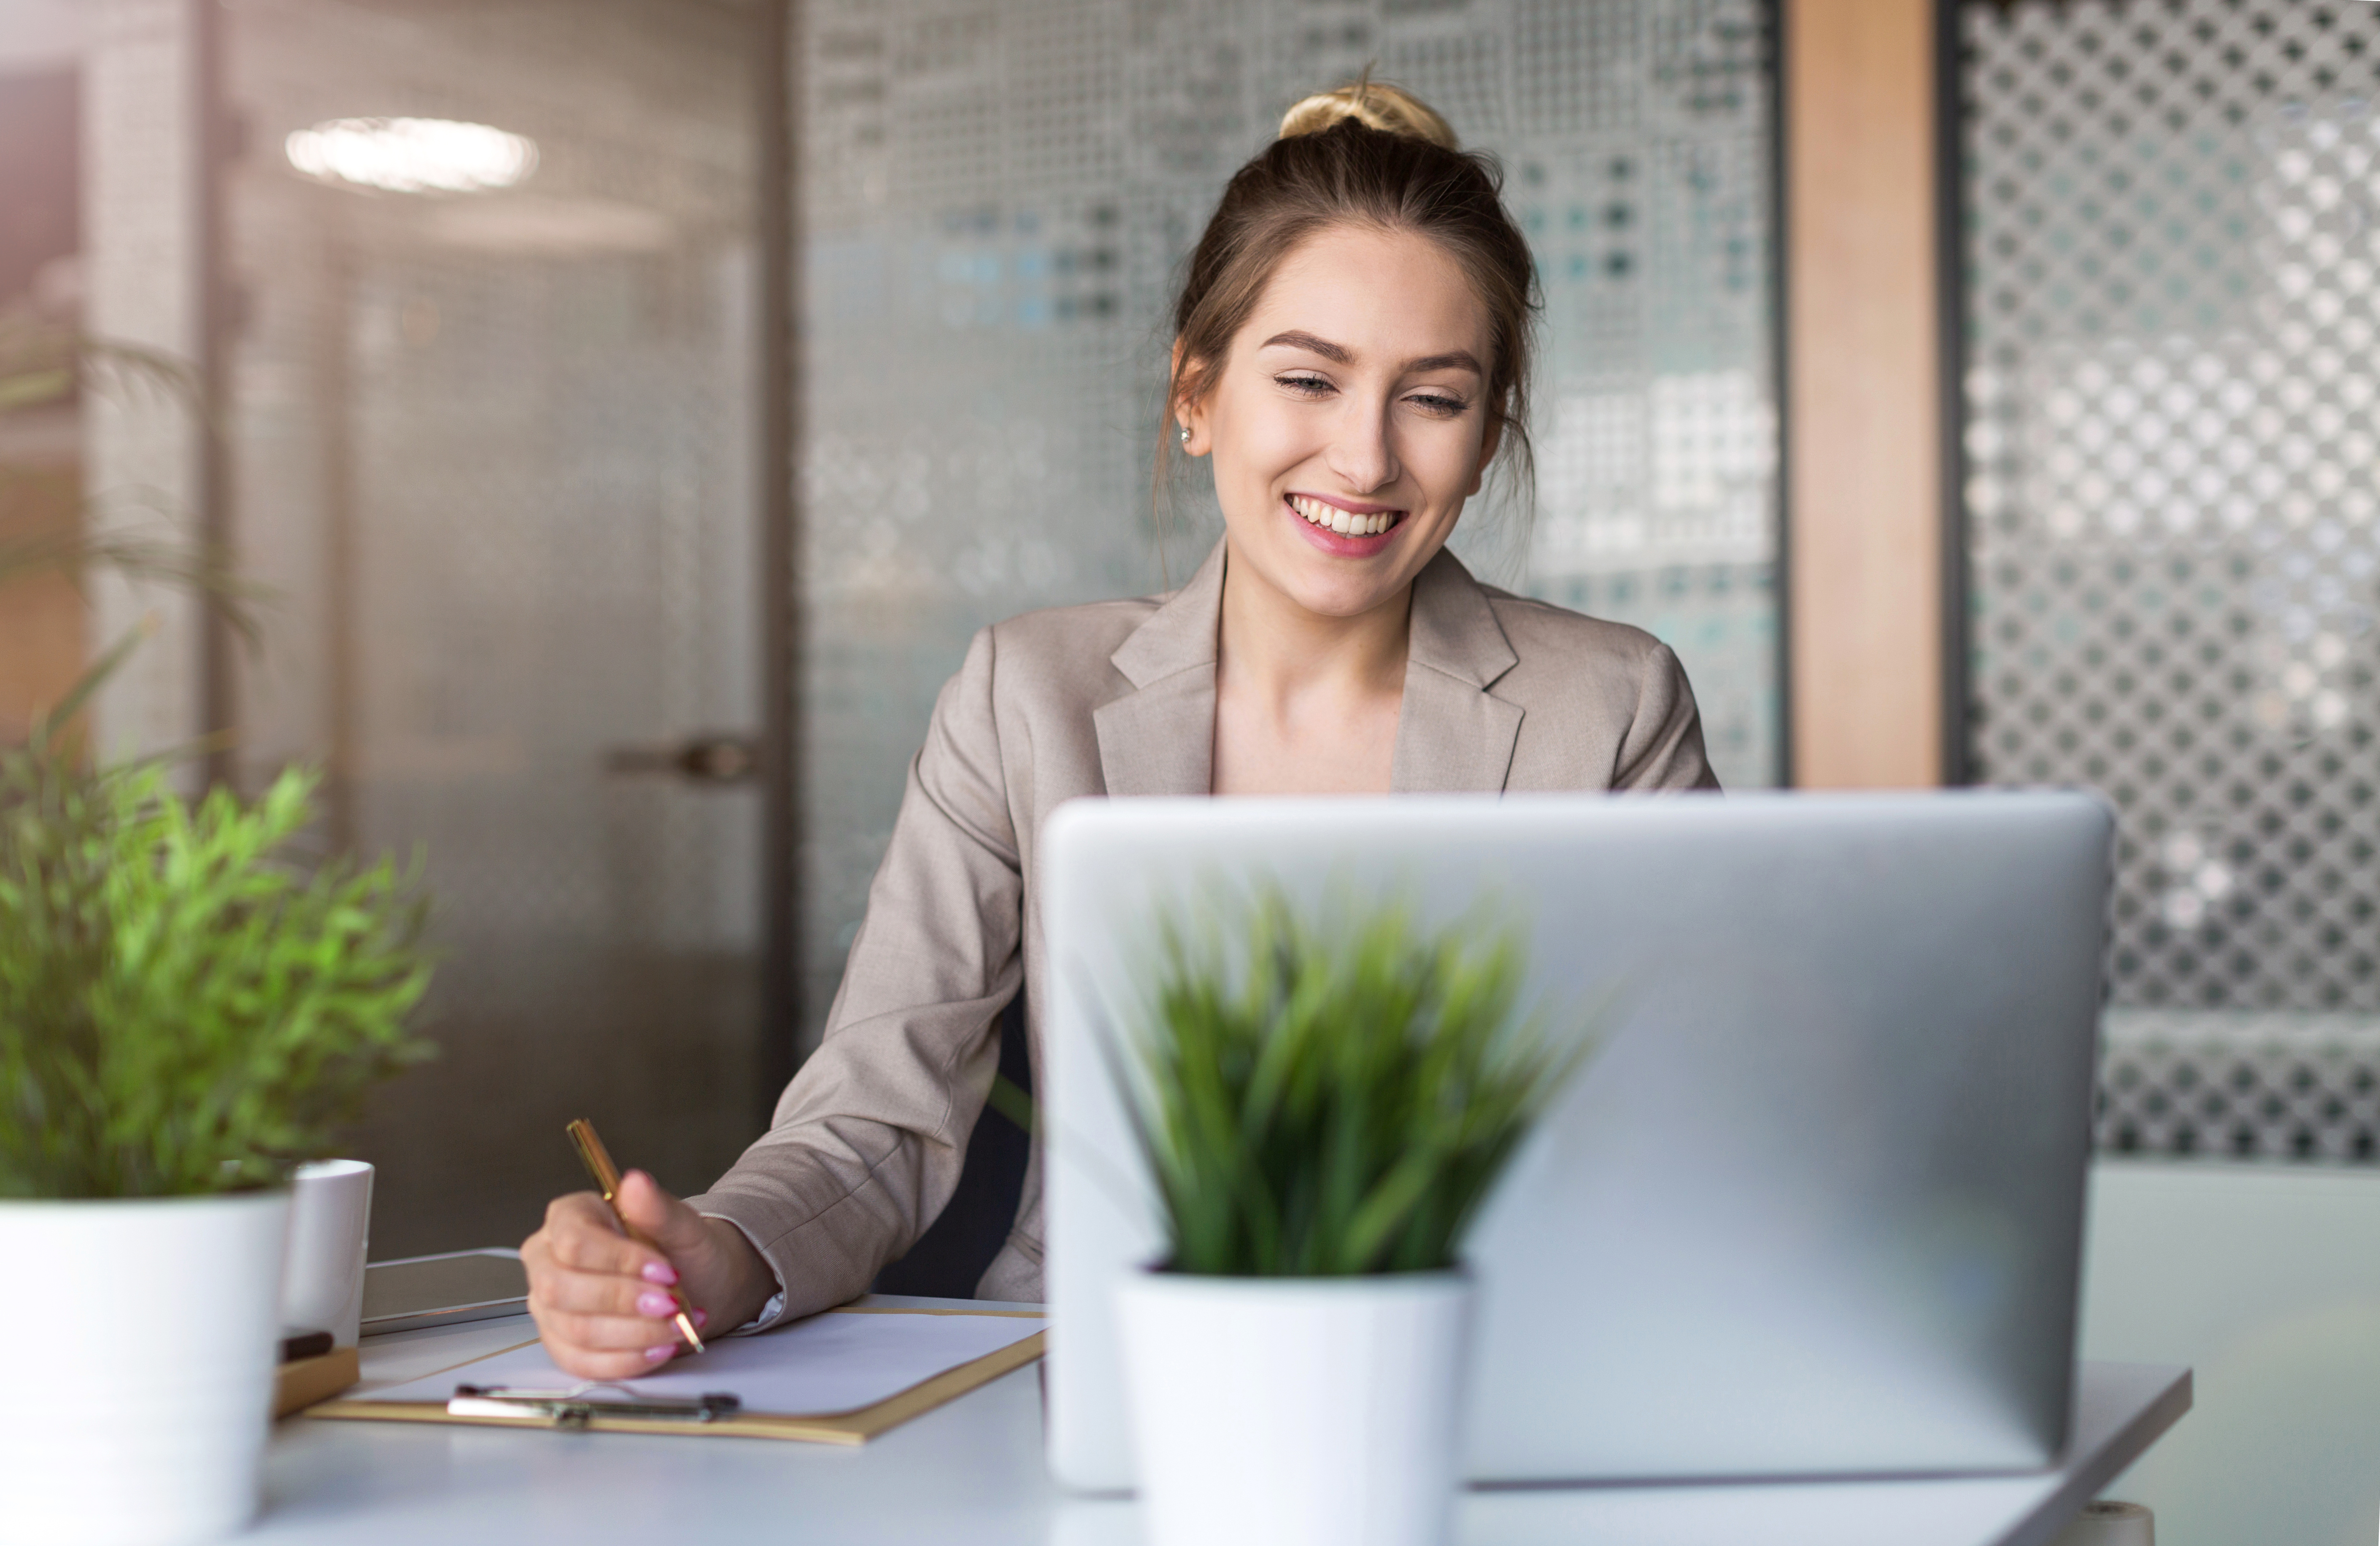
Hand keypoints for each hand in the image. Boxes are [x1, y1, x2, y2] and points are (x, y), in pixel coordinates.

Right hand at [520, 1170, 775, 1380]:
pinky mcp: (561, 1343)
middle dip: (622, 1301)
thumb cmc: (682, 1251)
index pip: (574, 1241)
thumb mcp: (683, 1226)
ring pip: (575, 1330)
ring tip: (676, 1326)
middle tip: (672, 1305)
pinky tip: (659, 1349)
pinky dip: (626, 1360)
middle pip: (561, 1289)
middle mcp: (547, 1260)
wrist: (696, 1285)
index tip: (666, 1272)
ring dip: (633, 1334)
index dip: (619, 1261)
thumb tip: (636, 1183)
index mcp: (568, 1218)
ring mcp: (549, 1305)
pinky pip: (581, 1362)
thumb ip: (658, 1208)